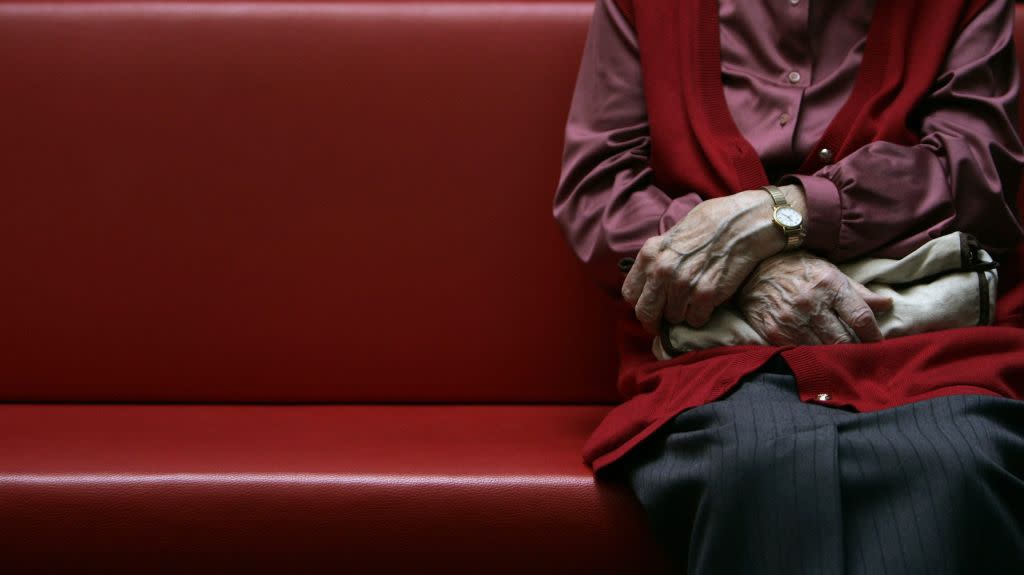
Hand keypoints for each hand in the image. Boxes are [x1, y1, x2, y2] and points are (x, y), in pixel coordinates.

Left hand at [622, 188, 793, 332]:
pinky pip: (695, 320)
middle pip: (645, 313)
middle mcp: (662, 271)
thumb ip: (660, 256)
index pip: (630, 293)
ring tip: (693, 302)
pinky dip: (701, 316)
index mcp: (650, 254)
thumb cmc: (712, 222)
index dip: (640, 303)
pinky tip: (708, 303)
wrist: (745, 223)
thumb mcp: (674, 233)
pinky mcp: (706, 295)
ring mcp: (683, 285)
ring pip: (672, 319)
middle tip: (666, 319)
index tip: (650, 306)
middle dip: (654, 320)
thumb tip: (650, 277)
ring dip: (682, 315)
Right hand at [737, 251, 892, 344]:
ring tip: (842, 358)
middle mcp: (812, 303)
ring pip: (824, 350)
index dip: (874, 336)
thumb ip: (858, 291)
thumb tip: (887, 304)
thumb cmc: (796, 268)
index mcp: (830, 284)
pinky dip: (812, 356)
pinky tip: (818, 354)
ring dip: (835, 356)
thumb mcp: (829, 271)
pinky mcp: (775, 332)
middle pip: (844, 340)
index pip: (861, 318)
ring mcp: (792, 320)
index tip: (879, 344)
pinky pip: (801, 352)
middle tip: (863, 356)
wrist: (752, 269)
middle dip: (857, 351)